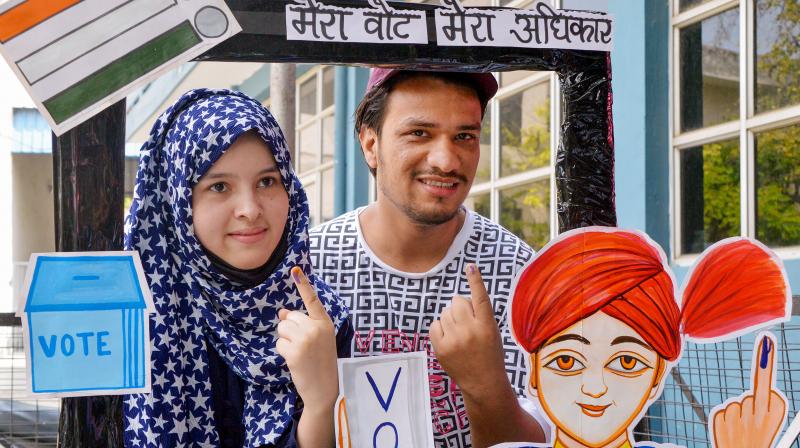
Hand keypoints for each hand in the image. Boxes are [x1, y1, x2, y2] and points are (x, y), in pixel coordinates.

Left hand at [277, 267, 338, 410]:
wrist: (325, 388)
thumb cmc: (321, 362)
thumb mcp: (317, 339)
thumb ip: (302, 324)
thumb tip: (282, 312)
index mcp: (325, 323)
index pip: (312, 300)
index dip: (303, 284)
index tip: (294, 270)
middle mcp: (316, 328)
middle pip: (290, 317)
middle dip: (290, 330)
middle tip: (303, 346)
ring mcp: (306, 339)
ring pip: (282, 328)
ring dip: (285, 341)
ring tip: (299, 353)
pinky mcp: (295, 351)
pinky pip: (279, 343)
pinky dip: (283, 352)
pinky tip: (295, 361)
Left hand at [430, 264, 508, 398]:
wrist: (483, 382)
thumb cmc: (489, 354)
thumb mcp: (492, 332)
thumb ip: (479, 315)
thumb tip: (457, 301)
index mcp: (487, 325)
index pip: (480, 298)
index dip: (475, 280)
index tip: (470, 266)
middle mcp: (471, 331)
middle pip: (457, 301)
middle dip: (460, 307)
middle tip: (466, 322)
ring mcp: (454, 340)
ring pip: (445, 312)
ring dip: (450, 318)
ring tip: (460, 334)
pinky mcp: (441, 348)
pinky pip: (435, 324)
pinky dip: (440, 328)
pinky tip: (449, 338)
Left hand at [711, 334, 786, 447]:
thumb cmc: (758, 438)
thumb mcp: (768, 420)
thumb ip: (767, 398)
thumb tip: (766, 375)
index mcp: (777, 415)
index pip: (769, 386)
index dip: (765, 369)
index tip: (768, 342)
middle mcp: (761, 415)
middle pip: (757, 390)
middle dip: (762, 374)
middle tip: (767, 341)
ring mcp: (741, 418)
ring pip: (736, 402)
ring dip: (738, 412)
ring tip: (743, 431)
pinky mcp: (722, 420)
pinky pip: (724, 410)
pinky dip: (726, 418)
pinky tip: (732, 432)